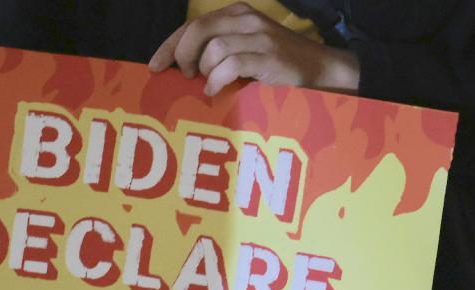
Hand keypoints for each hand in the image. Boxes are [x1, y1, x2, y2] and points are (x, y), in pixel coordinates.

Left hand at [148, 2, 358, 95]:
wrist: (320, 71)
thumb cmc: (275, 66)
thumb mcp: (243, 49)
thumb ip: (215, 50)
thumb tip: (177, 68)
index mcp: (236, 14)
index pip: (192, 24)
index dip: (169, 45)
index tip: (154, 66)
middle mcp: (246, 19)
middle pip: (197, 31)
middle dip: (181, 56)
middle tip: (184, 76)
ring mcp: (259, 37)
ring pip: (212, 49)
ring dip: (204, 71)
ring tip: (208, 83)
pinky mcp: (268, 57)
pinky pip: (230, 65)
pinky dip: (217, 80)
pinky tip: (216, 90)